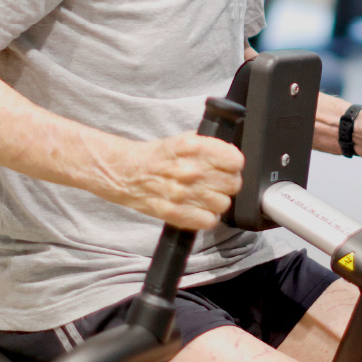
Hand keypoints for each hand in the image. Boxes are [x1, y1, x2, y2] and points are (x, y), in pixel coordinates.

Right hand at [104, 132, 243, 229]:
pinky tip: (199, 208)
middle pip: (233, 184)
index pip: (235, 160)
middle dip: (227, 183)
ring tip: (205, 195)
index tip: (228, 166)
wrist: (126, 172)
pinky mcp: (176, 213)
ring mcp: (183, 194)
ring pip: (223, 204)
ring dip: (217, 201)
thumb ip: (208, 146)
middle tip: (216, 182)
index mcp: (193, 148)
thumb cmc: (156, 157)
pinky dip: (207, 217)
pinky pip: (209, 221)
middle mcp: (190, 170)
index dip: (233, 164)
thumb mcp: (183, 140)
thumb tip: (229, 154)